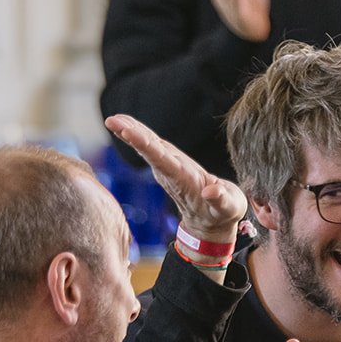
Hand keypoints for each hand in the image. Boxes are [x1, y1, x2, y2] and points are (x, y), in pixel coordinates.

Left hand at [105, 114, 246, 237]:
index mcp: (183, 180)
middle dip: (131, 135)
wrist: (211, 222)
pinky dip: (140, 134)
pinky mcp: (171, 163)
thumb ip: (220, 200)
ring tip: (114, 118)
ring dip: (131, 131)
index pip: (161, 160)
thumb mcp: (228, 208)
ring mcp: (169, 168)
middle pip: (149, 150)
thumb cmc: (222, 213)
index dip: (145, 145)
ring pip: (148, 146)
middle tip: (112, 121)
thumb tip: (211, 191)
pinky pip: (153, 146)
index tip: (128, 133)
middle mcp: (171, 172)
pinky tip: (127, 125)